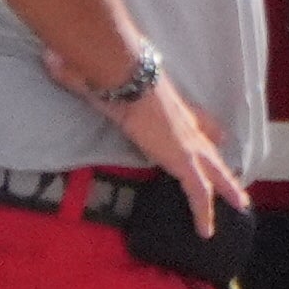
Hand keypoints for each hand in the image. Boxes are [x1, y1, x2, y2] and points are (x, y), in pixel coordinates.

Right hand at [78, 61, 248, 237]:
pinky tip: (206, 231)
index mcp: (169, 107)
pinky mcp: (184, 160)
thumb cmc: (112, 73)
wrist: (127, 75)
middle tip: (237, 182)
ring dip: (226, 189)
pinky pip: (198, 192)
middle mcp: (184, 123)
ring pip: (214, 172)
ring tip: (239, 206)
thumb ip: (76, 73)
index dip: (208, 128)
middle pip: (211, 147)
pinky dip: (202, 212)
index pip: (195, 119)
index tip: (220, 136)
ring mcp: (188, 142)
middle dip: (223, 166)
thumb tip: (48, 57)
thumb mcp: (96, 77)